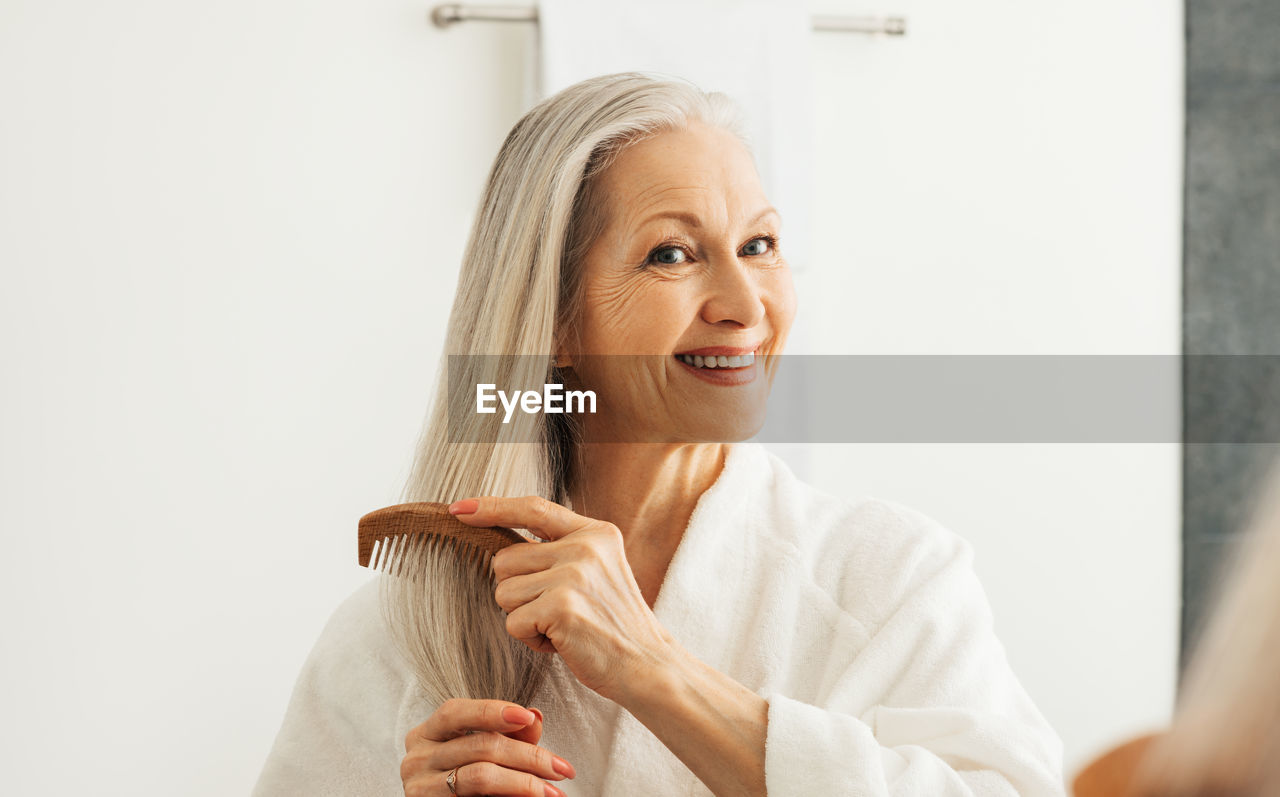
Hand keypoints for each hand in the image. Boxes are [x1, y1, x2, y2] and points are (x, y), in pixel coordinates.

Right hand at [400, 698, 574, 796]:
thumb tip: (536, 716)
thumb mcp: (486, 753)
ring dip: (524, 782)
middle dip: (528, 755)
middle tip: (561, 767)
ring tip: (553, 791)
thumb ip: (511, 735)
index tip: (528, 717)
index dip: (492, 711)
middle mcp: (416, 758)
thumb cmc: (467, 783)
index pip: (456, 711)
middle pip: (479, 745)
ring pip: (480, 776)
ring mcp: (420, 788)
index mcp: (427, 734)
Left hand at [448, 496, 678, 701]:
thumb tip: (501, 544)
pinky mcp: (562, 606)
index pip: (532, 508)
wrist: (647, 664)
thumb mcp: (598, 570)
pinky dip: (530, 640)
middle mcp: (584, 546)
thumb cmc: (613, 624)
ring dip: (523, 618)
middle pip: (504, 560)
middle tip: (556, 611)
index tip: (459, 509)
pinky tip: (562, 643)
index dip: (492, 508)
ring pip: (504, 592)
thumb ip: (560, 550)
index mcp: (595, 532)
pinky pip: (513, 622)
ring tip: (561, 627)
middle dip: (517, 591)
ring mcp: (574, 574)